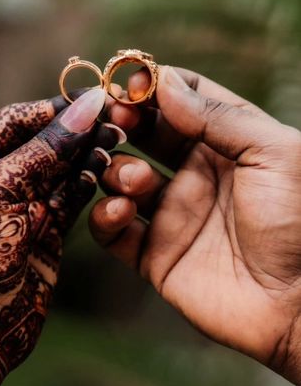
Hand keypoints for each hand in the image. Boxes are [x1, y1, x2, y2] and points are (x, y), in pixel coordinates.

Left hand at [0, 88, 119, 384]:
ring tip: (117, 138)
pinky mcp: (46, 228)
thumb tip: (87, 107)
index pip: (14, 121)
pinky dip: (88, 182)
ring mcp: (21, 205)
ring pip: (60, 169)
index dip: (52, 109)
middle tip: (115, 116)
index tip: (91, 98)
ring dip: (87, 155)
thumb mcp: (3, 192)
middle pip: (42, 143)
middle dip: (75, 131)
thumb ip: (47, 149)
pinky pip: (70, 196)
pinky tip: (105, 166)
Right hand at [90, 66, 300, 385]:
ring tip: (134, 180)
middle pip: (144, 135)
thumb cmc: (298, 223)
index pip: (181, 100)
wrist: (298, 304)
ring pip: (121, 180)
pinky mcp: (154, 256)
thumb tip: (164, 83)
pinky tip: (120, 211)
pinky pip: (113, 232)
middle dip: (123, 123)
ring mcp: (173, 216)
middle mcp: (196, 176)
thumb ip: (219, 117)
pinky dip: (105, 217)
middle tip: (110, 119)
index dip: (154, 86)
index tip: (130, 82)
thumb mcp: (274, 153)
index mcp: (228, 145)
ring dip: (116, 171)